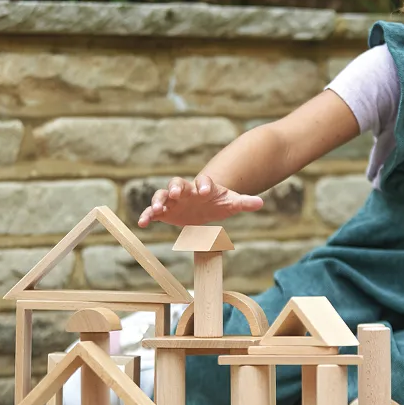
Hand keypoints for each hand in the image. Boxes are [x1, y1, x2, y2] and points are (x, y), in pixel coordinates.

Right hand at [137, 175, 264, 227]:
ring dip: (158, 201)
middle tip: (175, 194)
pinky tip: (143, 223)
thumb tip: (260, 203)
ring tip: (155, 209)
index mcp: (203, 186)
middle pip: (177, 184)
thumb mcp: (232, 202)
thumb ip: (244, 202)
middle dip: (175, 188)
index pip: (202, 181)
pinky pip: (153, 211)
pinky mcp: (165, 211)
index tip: (204, 191)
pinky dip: (147, 215)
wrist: (206, 205)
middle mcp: (186, 190)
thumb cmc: (219, 202)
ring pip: (162, 195)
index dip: (203, 184)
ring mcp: (173, 199)